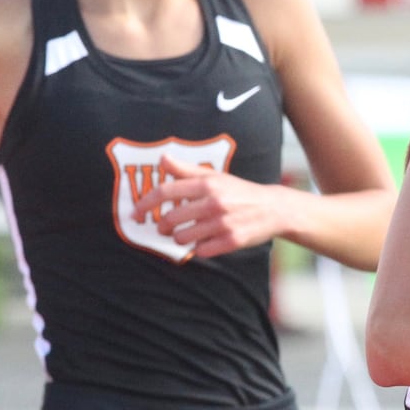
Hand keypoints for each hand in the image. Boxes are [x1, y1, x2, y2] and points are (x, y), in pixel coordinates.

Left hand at [132, 155, 286, 257]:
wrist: (274, 208)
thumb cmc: (239, 191)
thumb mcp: (215, 177)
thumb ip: (186, 170)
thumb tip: (162, 158)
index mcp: (208, 184)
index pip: (166, 192)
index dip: (145, 203)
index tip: (135, 213)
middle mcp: (214, 202)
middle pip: (170, 219)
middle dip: (162, 226)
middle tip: (163, 227)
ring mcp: (222, 223)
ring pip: (182, 238)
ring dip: (180, 238)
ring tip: (188, 234)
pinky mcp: (231, 241)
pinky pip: (200, 251)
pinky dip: (199, 248)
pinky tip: (206, 241)